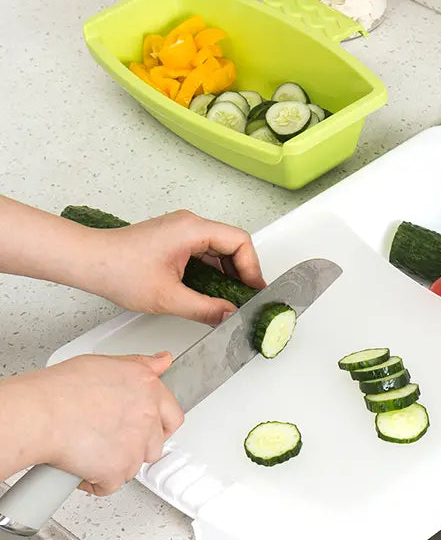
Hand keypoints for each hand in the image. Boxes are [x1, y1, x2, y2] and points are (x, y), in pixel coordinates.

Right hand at [17, 352, 182, 495]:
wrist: (40, 415)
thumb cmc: (61, 389)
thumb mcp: (107, 363)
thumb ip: (140, 365)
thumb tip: (163, 361)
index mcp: (148, 388)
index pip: (173, 414)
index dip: (159, 423)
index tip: (150, 427)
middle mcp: (147, 416)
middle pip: (155, 443)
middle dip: (137, 445)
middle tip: (114, 440)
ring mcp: (135, 446)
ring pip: (135, 465)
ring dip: (117, 463)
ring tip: (93, 450)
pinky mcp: (118, 471)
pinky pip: (112, 485)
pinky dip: (96, 481)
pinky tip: (82, 467)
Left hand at [89, 210, 265, 325]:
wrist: (87, 261)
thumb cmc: (117, 269)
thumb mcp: (168, 298)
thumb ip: (206, 309)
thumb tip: (229, 315)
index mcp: (192, 230)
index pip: (239, 242)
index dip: (252, 267)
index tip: (254, 289)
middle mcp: (189, 224)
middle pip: (232, 244)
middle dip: (242, 271)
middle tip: (246, 296)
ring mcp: (181, 230)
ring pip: (218, 249)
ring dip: (227, 272)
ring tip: (230, 297)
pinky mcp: (174, 239)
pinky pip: (204, 252)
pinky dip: (212, 270)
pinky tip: (211, 290)